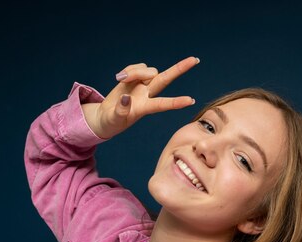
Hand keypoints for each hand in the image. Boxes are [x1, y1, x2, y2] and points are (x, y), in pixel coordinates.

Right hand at [83, 56, 198, 138]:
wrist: (106, 116)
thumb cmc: (112, 122)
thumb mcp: (114, 119)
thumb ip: (121, 110)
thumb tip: (126, 98)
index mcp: (144, 108)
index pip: (162, 104)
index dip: (176, 102)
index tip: (191, 101)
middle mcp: (147, 95)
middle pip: (165, 79)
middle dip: (179, 69)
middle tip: (195, 60)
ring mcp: (143, 85)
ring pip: (147, 70)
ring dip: (135, 71)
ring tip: (121, 79)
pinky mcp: (136, 78)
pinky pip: (137, 67)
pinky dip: (129, 70)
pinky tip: (121, 78)